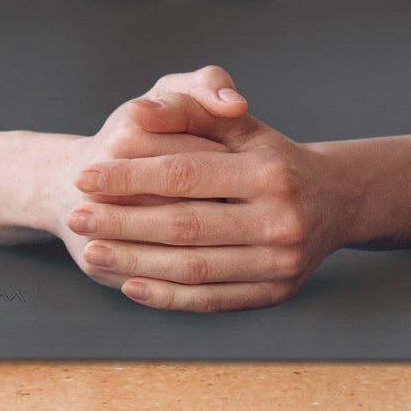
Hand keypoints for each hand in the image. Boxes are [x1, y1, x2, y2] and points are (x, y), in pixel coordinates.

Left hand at [65, 65, 349, 312]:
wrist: (336, 201)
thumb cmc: (271, 154)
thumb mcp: (238, 124)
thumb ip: (188, 111)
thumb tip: (137, 111)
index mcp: (267, 171)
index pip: (185, 174)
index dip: (130, 176)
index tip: (85, 176)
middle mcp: (279, 219)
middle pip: (184, 225)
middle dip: (122, 222)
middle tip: (75, 216)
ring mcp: (279, 262)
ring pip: (193, 268)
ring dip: (134, 263)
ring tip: (91, 251)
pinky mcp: (275, 294)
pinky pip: (211, 300)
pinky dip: (167, 295)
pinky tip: (131, 284)